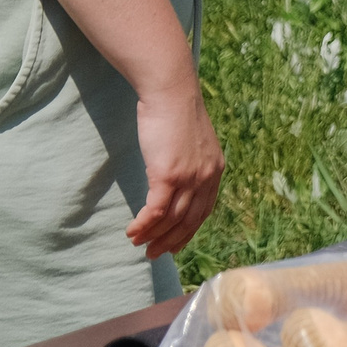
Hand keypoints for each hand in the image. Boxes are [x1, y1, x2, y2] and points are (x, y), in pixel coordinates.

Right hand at [129, 80, 221, 259]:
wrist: (172, 92)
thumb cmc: (175, 113)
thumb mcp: (190, 143)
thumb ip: (189, 163)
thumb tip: (174, 177)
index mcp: (215, 170)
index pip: (204, 211)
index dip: (189, 231)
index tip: (175, 245)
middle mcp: (207, 177)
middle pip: (189, 220)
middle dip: (171, 240)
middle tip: (153, 253)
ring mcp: (189, 177)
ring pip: (172, 219)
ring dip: (153, 236)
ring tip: (137, 243)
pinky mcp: (168, 175)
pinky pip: (156, 210)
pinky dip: (143, 224)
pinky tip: (132, 231)